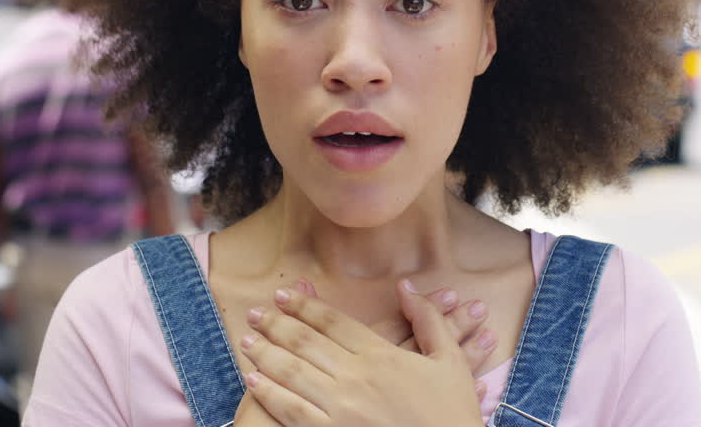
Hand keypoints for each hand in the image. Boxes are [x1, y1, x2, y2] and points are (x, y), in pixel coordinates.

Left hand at [238, 281, 483, 426]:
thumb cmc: (453, 414)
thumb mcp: (450, 362)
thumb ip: (427, 321)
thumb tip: (407, 286)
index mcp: (381, 356)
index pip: (332, 322)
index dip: (304, 306)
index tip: (283, 295)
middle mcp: (356, 378)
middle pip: (305, 343)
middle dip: (275, 325)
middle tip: (254, 313)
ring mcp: (341, 409)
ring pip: (292, 373)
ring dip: (265, 354)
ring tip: (247, 341)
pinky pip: (292, 411)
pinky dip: (270, 393)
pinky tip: (254, 381)